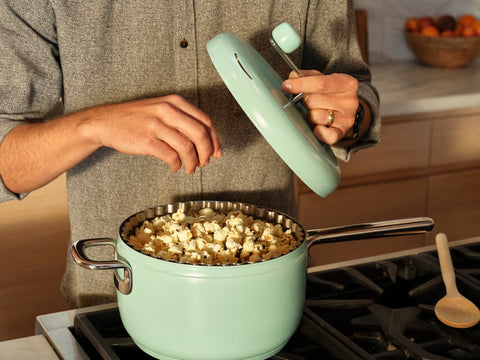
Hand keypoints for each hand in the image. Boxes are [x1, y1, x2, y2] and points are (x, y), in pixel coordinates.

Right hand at [81, 95, 222, 173]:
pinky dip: (177, 165)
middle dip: (207, 152)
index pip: (205, 121)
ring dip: (193, 163)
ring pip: (187, 147)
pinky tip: (174, 167)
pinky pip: (171, 156)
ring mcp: (156, 125)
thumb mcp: (161, 109)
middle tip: (205, 163)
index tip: (217, 152)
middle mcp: (167, 111)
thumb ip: (182, 120)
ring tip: (190, 168)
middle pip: (200, 134)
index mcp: (174, 102)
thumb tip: (206, 141)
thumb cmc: (136, 118)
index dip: (215, 140)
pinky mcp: (147, 141)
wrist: (106, 122)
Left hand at [281, 70, 359, 144]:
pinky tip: (317, 125)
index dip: (300, 84)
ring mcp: (347, 119)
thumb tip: (291, 78)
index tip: (286, 86)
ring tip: (315, 111)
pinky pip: (321, 133)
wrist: (347, 113)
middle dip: (304, 100)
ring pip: (314, 116)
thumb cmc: (331, 94)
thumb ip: (306, 76)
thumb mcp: (323, 79)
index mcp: (347, 83)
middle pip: (313, 100)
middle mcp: (349, 101)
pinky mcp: (341, 133)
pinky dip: (315, 130)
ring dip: (309, 115)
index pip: (320, 83)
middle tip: (305, 101)